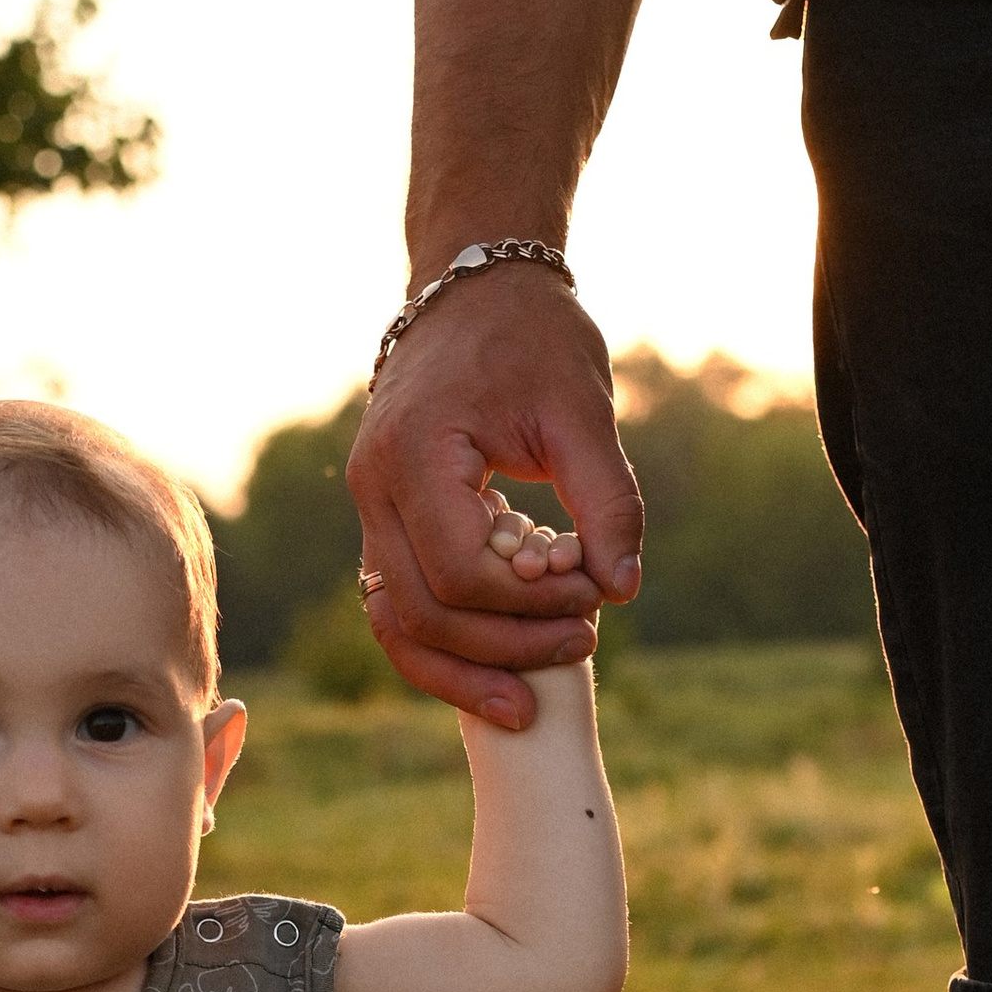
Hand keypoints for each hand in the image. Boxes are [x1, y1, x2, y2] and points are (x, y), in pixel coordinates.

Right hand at [346, 269, 641, 727]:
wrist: (476, 288)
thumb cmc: (532, 337)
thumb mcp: (582, 410)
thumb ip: (606, 499)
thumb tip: (622, 588)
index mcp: (413, 454)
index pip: (458, 570)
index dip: (528, 602)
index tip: (593, 596)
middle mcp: (373, 487)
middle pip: (419, 611)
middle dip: (502, 647)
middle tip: (582, 646)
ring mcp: (370, 507)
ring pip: (394, 623)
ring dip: (461, 669)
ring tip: (528, 702)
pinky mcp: (387, 521)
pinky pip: (399, 604)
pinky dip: (445, 645)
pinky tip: (500, 667)